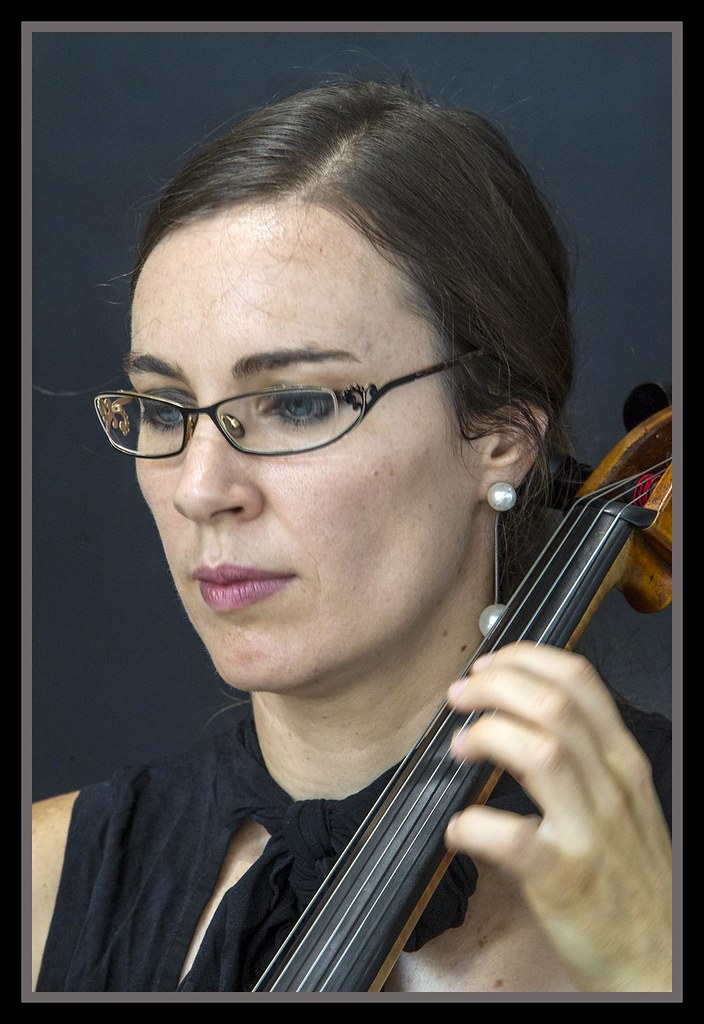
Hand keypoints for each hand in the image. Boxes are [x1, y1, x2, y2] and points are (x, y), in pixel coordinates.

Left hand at [444, 641, 671, 991]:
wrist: (655, 958)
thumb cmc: (627, 876)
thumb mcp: (621, 800)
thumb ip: (580, 755)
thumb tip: (514, 711)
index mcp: (622, 761)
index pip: (578, 681)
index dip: (524, 660)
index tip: (488, 664)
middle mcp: (612, 788)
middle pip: (552, 706)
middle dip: (495, 687)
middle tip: (459, 695)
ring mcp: (590, 833)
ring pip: (541, 753)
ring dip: (488, 735)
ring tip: (459, 746)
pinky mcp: (565, 880)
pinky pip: (513, 837)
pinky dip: (475, 823)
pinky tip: (459, 827)